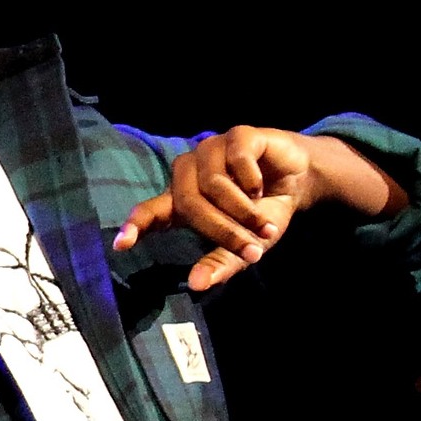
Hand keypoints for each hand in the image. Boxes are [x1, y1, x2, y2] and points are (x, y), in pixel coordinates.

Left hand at [112, 127, 407, 291]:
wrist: (300, 180)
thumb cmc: (263, 212)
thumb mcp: (246, 244)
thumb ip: (221, 263)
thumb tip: (197, 285)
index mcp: (183, 200)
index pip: (150, 211)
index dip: (136, 226)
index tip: (121, 245)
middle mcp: (189, 172)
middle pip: (190, 205)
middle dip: (222, 231)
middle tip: (251, 250)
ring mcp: (209, 150)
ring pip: (213, 184)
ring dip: (242, 210)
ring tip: (262, 222)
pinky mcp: (235, 135)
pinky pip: (237, 160)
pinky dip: (252, 180)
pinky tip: (261, 184)